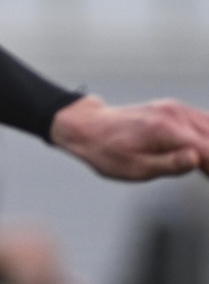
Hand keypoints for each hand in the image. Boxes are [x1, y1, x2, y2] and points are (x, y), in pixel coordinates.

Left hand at [51, 94, 208, 180]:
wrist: (87, 126)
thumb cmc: (107, 152)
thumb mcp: (134, 168)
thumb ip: (168, 165)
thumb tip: (196, 159)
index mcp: (166, 130)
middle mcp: (175, 114)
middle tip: (205, 174)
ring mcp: (176, 109)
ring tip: (205, 170)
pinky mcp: (175, 109)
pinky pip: (206, 122)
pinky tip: (205, 156)